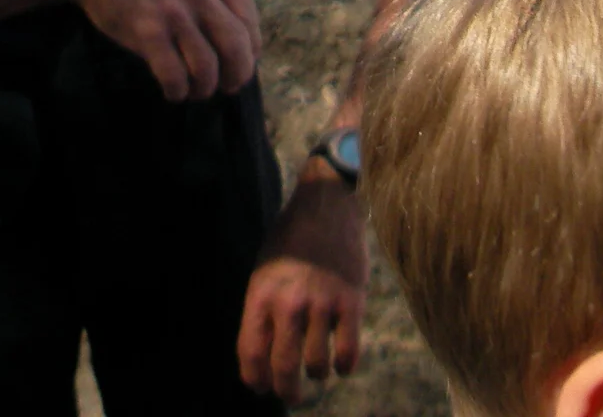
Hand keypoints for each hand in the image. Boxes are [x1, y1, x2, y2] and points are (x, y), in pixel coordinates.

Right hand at [59, 0, 261, 101]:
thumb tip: (229, 24)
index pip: (248, 16)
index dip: (252, 47)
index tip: (245, 61)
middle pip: (236, 45)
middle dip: (238, 74)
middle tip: (229, 86)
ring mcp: (173, 11)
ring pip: (207, 66)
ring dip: (206, 87)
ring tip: (197, 90)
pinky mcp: (147, 32)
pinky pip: (174, 74)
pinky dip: (178, 91)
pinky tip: (174, 92)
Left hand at [237, 167, 368, 402]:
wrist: (326, 206)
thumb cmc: (290, 243)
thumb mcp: (264, 271)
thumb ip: (262, 313)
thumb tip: (264, 362)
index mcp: (261, 294)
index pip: (251, 353)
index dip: (255, 380)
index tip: (262, 388)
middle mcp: (289, 301)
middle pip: (284, 368)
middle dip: (286, 392)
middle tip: (291, 397)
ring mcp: (322, 302)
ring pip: (317, 365)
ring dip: (317, 374)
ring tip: (318, 367)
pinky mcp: (351, 301)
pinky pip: (348, 353)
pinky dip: (344, 365)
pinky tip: (341, 360)